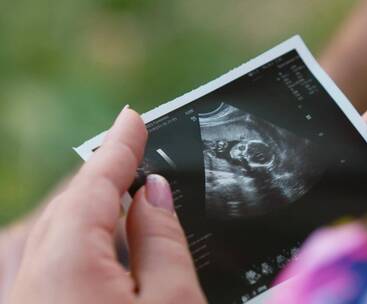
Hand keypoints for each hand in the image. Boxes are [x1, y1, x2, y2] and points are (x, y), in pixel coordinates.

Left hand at [8, 108, 205, 303]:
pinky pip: (55, 269)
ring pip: (59, 241)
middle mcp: (33, 284)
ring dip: (94, 215)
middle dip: (104, 178)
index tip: (133, 120)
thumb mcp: (175, 301)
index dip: (119, 148)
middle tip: (136, 153)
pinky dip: (83, 248)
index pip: (95, 186)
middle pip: (70, 210)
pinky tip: (108, 255)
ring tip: (128, 200)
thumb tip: (155, 194)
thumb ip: (164, 242)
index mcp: (68, 267)